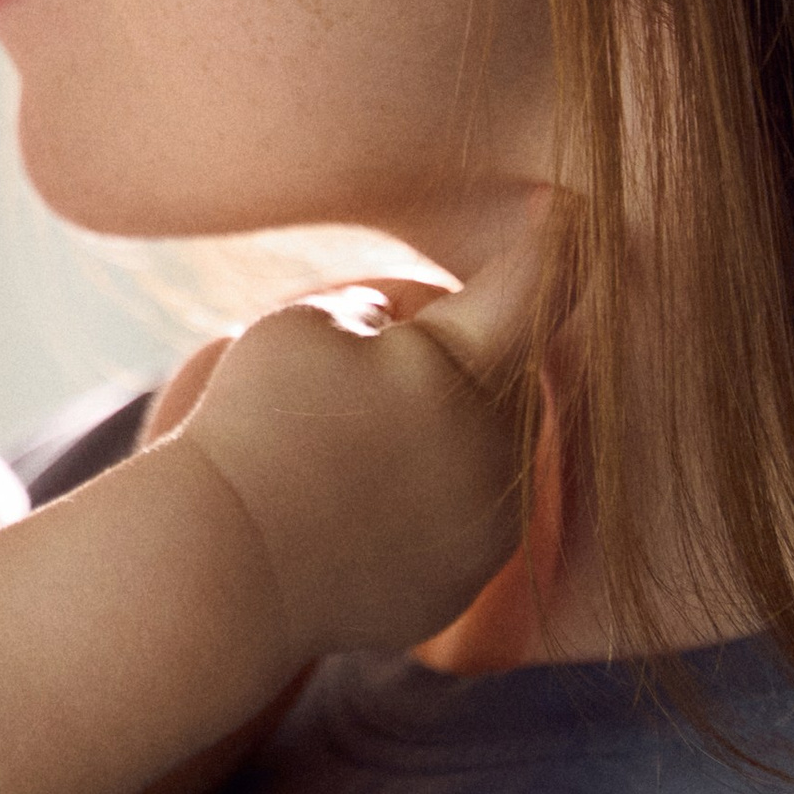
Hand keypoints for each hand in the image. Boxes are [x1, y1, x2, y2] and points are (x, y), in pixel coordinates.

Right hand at [179, 192, 556, 663]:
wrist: (226, 569)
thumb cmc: (254, 428)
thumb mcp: (306, 325)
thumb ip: (384, 312)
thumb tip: (412, 334)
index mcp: (462, 374)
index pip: (532, 286)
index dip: (552, 240)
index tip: (566, 205)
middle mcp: (493, 455)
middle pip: (501, 376)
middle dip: (454, 354)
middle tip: (365, 361)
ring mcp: (483, 533)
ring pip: (482, 452)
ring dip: (440, 431)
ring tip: (346, 444)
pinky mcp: (458, 587)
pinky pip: (455, 522)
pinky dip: (417, 502)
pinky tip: (350, 504)